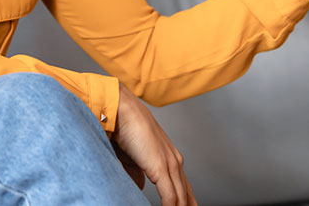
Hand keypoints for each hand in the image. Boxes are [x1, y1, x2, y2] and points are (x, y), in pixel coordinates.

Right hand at [113, 86, 196, 205]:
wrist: (122, 111)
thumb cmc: (124, 131)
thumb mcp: (132, 159)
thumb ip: (138, 175)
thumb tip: (141, 188)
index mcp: (171, 159)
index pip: (184, 189)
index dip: (187, 203)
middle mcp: (175, 162)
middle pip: (187, 196)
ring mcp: (171, 164)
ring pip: (181, 199)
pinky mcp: (162, 168)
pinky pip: (171, 198)